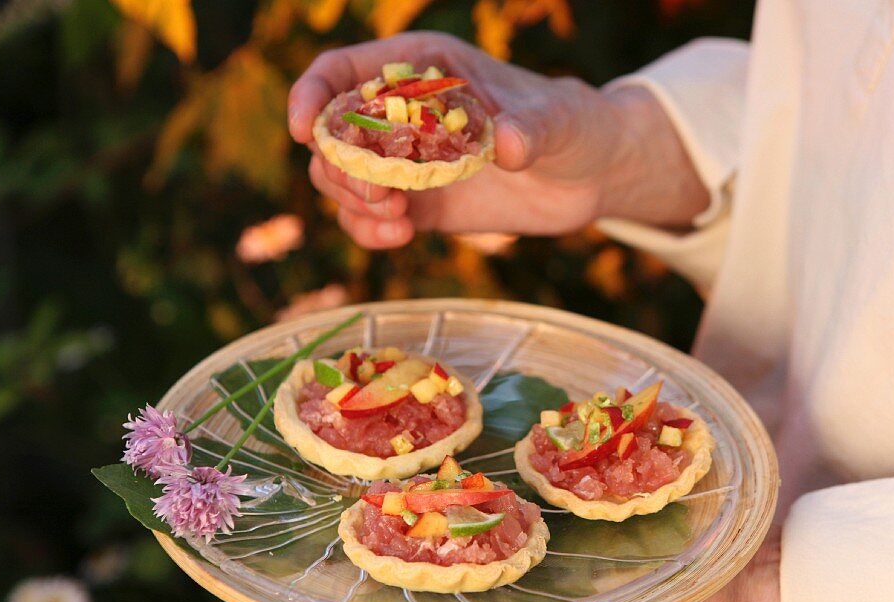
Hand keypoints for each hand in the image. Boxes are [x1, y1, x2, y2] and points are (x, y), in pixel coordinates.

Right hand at [288, 32, 709, 248]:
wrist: (590, 174)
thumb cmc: (574, 126)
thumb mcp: (557, 121)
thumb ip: (530, 127)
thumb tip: (507, 142)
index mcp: (422, 70)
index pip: (343, 71)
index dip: (312, 95)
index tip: (304, 130)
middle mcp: (402, 114)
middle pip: (332, 134)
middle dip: (339, 168)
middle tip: (382, 196)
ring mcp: (408, 162)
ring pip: (342, 179)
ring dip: (353, 202)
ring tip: (397, 221)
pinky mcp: (419, 204)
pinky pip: (370, 218)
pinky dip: (369, 231)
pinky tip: (399, 238)